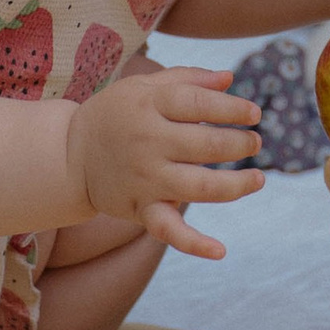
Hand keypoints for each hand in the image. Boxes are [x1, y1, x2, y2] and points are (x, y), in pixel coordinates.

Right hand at [70, 64, 264, 260]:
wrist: (71, 153)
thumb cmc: (117, 113)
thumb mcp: (144, 86)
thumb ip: (189, 79)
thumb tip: (230, 78)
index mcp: (150, 105)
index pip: (199, 103)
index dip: (232, 108)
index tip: (255, 113)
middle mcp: (148, 142)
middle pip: (206, 145)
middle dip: (240, 144)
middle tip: (254, 143)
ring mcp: (145, 178)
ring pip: (200, 187)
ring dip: (236, 185)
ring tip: (258, 179)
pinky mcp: (139, 208)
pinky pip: (169, 230)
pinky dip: (195, 244)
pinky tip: (220, 250)